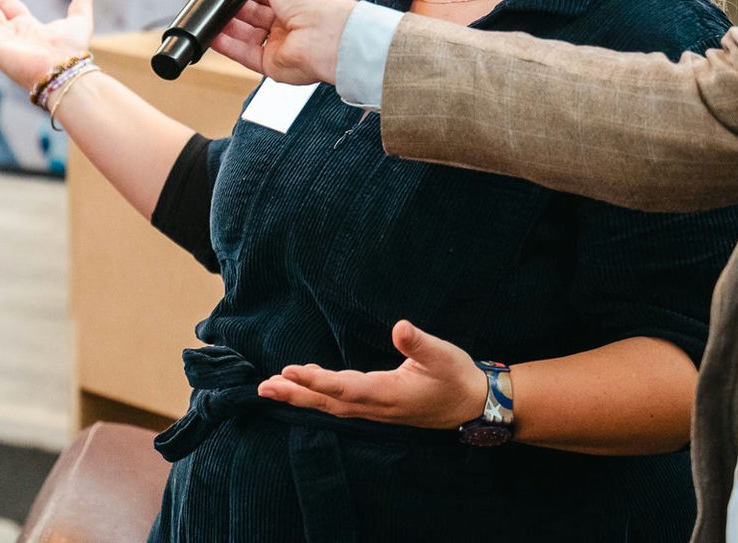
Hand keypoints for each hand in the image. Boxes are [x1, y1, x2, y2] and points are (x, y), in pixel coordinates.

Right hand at [208, 0, 355, 85]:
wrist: (331, 38)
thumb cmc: (318, 6)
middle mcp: (285, 21)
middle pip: (250, 15)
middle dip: (232, 8)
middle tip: (215, 0)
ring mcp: (278, 43)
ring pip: (244, 35)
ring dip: (226, 27)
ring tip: (209, 17)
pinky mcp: (271, 63)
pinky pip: (244, 54)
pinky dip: (227, 46)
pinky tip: (213, 35)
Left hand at [255, 320, 485, 429]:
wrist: (474, 405)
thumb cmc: (458, 377)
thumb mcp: (442, 354)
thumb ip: (419, 343)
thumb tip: (400, 326)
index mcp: (389, 393)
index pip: (345, 388)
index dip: (317, 381)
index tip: (289, 371)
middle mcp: (377, 407)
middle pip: (328, 403)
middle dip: (295, 395)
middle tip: (262, 389)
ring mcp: (377, 411)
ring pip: (332, 406)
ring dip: (302, 397)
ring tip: (272, 387)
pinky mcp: (378, 408)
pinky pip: (341, 405)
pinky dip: (319, 397)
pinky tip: (306, 385)